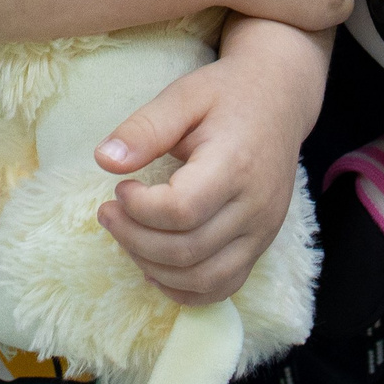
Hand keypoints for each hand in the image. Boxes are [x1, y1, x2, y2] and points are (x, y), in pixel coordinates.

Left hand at [94, 17, 328, 304]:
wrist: (280, 99)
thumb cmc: (227, 94)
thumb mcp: (183, 96)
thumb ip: (145, 128)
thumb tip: (104, 160)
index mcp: (234, 164)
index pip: (181, 211)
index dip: (139, 209)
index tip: (120, 188)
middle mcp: (255, 206)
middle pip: (187, 251)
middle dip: (134, 239)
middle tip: (109, 213)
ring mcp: (262, 231)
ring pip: (203, 278)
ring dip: (153, 267)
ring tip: (128, 235)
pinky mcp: (261, 244)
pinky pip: (223, 287)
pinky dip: (185, 289)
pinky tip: (155, 266)